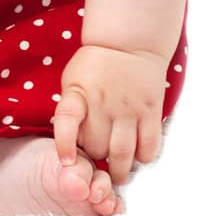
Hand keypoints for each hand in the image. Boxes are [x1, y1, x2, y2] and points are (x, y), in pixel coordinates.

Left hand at [51, 44, 166, 185]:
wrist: (129, 42)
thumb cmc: (96, 64)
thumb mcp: (73, 80)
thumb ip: (71, 109)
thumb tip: (69, 142)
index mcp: (79, 93)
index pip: (66, 121)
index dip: (65, 145)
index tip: (67, 161)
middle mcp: (103, 103)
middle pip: (97, 148)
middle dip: (96, 157)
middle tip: (98, 158)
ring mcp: (129, 109)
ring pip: (123, 154)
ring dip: (119, 170)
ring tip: (117, 173)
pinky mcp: (151, 112)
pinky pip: (148, 147)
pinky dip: (142, 158)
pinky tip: (137, 156)